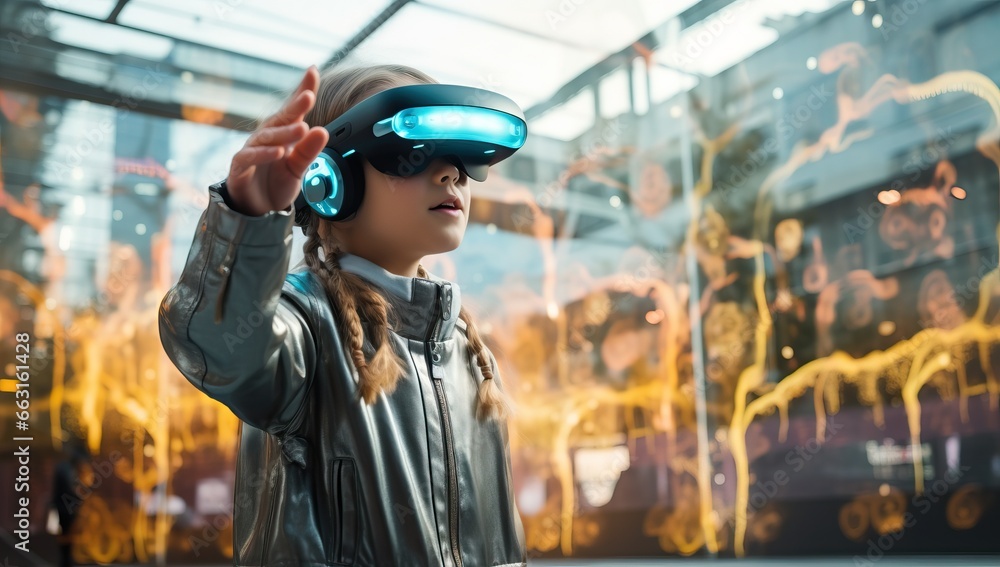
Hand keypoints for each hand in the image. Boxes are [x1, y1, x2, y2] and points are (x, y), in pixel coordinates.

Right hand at [226, 65, 329, 215]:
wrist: (257, 210)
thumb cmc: (276, 182)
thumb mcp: (298, 167)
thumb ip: (309, 151)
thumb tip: (322, 131)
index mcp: (283, 134)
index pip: (294, 109)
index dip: (302, 90)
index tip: (313, 71)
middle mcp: (266, 137)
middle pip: (281, 118)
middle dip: (294, 106)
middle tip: (309, 96)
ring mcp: (251, 149)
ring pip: (267, 137)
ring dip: (285, 132)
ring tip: (302, 128)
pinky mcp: (240, 166)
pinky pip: (251, 157)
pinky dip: (264, 154)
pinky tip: (279, 151)